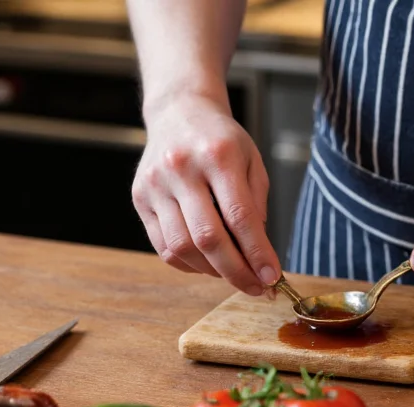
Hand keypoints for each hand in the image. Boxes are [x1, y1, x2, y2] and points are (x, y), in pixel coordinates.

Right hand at [132, 93, 278, 295]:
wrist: (179, 112)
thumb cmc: (222, 140)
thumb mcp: (252, 162)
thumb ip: (256, 206)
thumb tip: (259, 257)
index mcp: (218, 155)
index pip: (239, 217)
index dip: (257, 253)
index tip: (273, 278)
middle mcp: (181, 168)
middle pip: (208, 238)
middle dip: (236, 272)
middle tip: (257, 288)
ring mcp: (155, 184)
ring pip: (182, 248)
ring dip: (212, 271)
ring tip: (233, 273)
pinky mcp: (140, 198)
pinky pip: (164, 247)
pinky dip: (189, 264)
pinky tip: (208, 263)